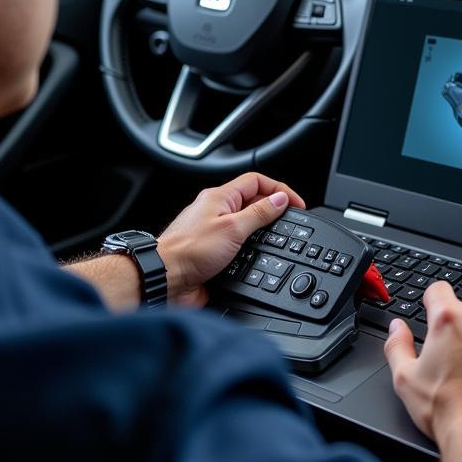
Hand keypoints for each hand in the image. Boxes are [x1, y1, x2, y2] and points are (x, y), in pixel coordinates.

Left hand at [157, 173, 304, 306]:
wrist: (165, 279)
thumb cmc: (188, 252)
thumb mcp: (233, 228)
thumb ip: (259, 213)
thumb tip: (280, 199)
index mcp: (220, 197)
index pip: (256, 181)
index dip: (279, 189)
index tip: (296, 204)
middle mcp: (216, 211)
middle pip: (253, 201)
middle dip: (272, 210)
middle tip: (290, 222)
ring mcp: (214, 232)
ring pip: (246, 224)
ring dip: (262, 231)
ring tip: (276, 239)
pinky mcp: (213, 253)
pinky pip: (238, 245)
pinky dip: (251, 249)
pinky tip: (257, 257)